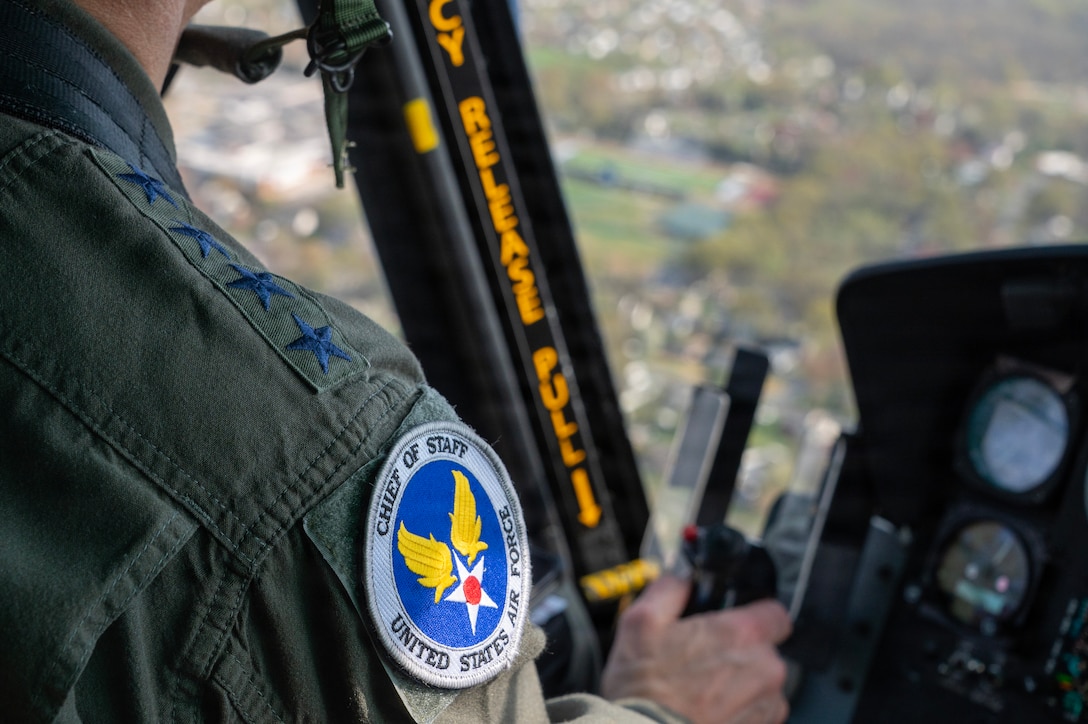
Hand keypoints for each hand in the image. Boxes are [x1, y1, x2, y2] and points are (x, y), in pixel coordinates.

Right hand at [600, 575, 791, 723]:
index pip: (776, 612)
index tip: (735, 619)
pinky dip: (739, 709)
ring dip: (741, 682)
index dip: (755, 613)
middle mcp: (764, 669)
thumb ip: (670, 588)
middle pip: (766, 649)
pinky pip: (758, 712)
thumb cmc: (644, 688)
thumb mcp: (641, 621)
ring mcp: (765, 705)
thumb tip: (683, 575)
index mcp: (741, 634)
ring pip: (763, 682)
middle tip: (703, 656)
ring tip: (702, 688)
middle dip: (740, 650)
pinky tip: (708, 708)